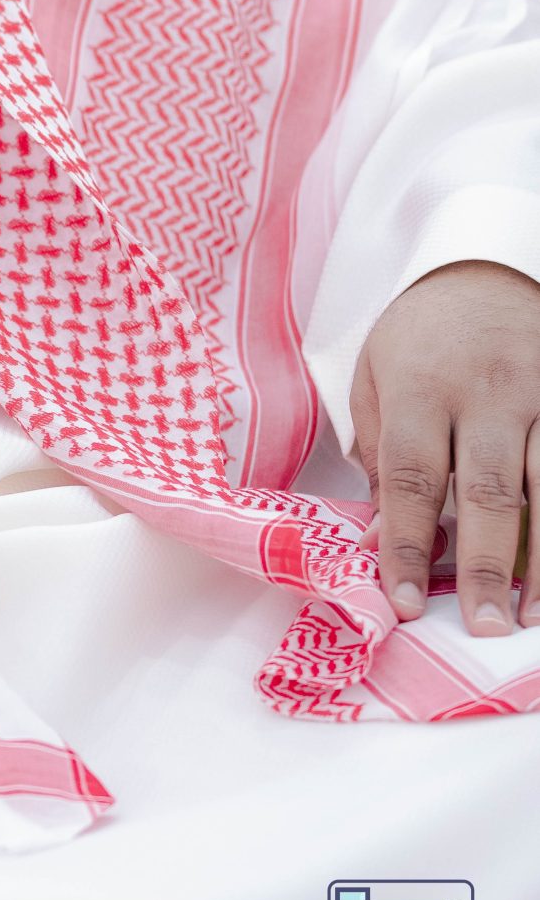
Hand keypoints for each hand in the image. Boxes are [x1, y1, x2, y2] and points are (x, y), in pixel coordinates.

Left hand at [349, 258, 539, 635]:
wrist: (482, 272)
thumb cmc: (420, 339)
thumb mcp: (375, 377)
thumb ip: (376, 453)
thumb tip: (377, 537)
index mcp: (421, 386)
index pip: (410, 477)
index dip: (406, 544)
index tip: (403, 603)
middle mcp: (486, 392)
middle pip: (487, 490)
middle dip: (486, 565)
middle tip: (482, 628)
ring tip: (530, 616)